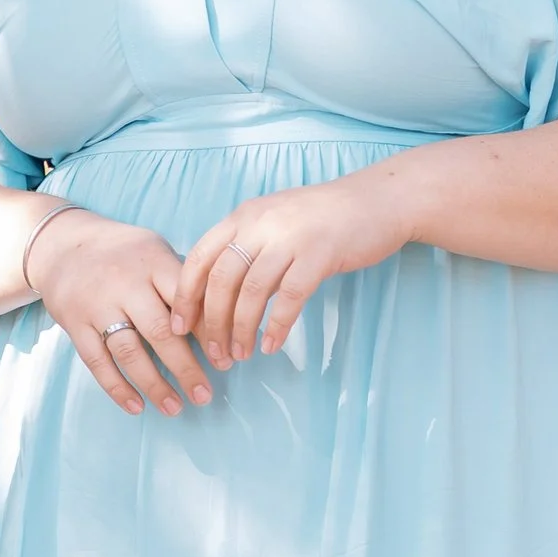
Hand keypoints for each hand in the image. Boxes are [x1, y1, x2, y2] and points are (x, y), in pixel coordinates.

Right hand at [26, 206, 215, 417]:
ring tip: (175, 408)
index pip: (187, 299)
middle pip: (160, 331)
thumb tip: (224, 321)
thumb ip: (182, 282)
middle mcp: (125, 283)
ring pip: (129, 351)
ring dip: (154, 384)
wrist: (62, 244)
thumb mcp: (155, 251)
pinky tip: (136, 406)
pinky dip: (117, 387)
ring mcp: (97, 305)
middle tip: (205, 395)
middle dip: (186, 368)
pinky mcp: (74, 323)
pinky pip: (97, 361)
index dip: (208, 331)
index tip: (226, 360)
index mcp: (153, 262)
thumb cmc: (123, 253)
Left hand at [173, 165, 412, 364]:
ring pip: (251, 291)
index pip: (199, 257)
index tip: (179, 327)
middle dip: (212, 322)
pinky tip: (271, 345)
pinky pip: (289, 297)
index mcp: (244, 216)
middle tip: (213, 353)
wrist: (378, 200)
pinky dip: (277, 325)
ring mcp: (290, 237)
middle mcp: (261, 223)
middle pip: (221, 279)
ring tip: (240, 356)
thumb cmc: (325, 217)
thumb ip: (248, 246)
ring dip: (242, 329)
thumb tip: (220, 290)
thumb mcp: (275, 220)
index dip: (185, 295)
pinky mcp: (319, 254)